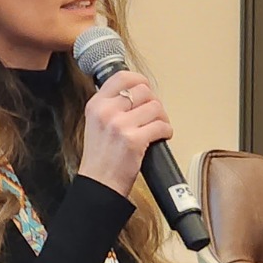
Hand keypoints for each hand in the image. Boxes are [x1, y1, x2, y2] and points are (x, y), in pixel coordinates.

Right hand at [78, 70, 172, 195]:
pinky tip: (161, 136)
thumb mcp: (95, 123)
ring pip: (155, 107)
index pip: (122, 77)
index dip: (139, 80)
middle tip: (153, 114)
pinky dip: (167, 131)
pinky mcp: (134, 140)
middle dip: (153, 102)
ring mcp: (120, 125)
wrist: (98, 184)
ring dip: (162, 117)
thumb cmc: (100, 158)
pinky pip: (161, 126)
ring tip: (158, 126)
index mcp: (96, 104)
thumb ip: (111, 106)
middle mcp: (106, 111)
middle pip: (143, 91)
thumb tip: (136, 93)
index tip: (146, 88)